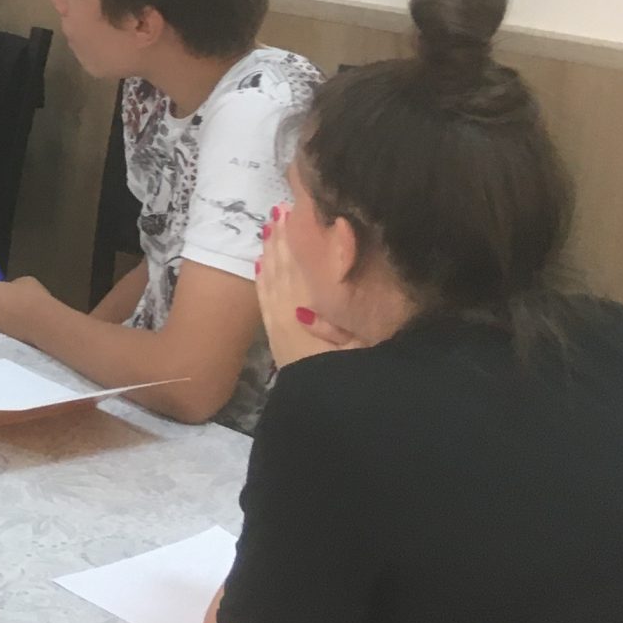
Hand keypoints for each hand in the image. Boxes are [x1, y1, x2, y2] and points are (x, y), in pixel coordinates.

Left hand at [0, 274, 55, 341]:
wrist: (43, 323)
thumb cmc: (31, 296)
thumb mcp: (24, 281)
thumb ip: (12, 285)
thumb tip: (13, 290)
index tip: (7, 289)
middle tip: (14, 300)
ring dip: (4, 315)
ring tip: (22, 313)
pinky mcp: (2, 338)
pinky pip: (3, 327)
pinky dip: (10, 325)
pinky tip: (24, 322)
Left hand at [257, 206, 359, 366]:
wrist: (322, 414)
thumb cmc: (352, 376)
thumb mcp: (363, 339)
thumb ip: (350, 301)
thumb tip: (339, 259)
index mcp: (310, 309)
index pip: (303, 266)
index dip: (301, 238)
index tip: (299, 209)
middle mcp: (290, 313)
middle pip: (285, 269)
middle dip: (284, 238)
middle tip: (283, 208)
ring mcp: (280, 327)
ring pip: (272, 281)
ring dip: (271, 252)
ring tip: (271, 226)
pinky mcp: (276, 340)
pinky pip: (264, 300)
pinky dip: (262, 279)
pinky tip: (259, 264)